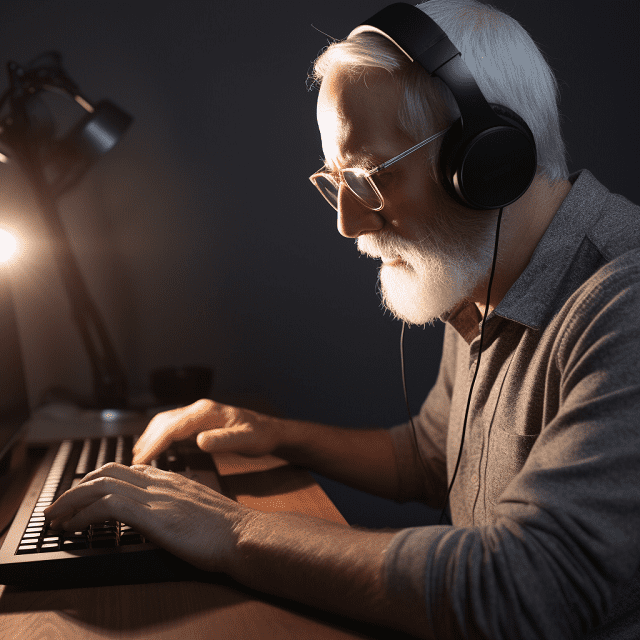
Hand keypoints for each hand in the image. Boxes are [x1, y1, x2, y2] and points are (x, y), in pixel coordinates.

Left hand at [42, 462, 252, 573]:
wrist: (242, 534)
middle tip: (58, 509)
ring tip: (55, 518)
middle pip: (106, 472)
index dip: (96, 482)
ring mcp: (156, 496)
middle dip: (75, 489)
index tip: (81, 499)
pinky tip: (75, 528)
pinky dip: (84, 515)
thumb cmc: (225, 529)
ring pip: (101, 485)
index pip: (124, 470)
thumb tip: (159, 512)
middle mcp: (159, 481)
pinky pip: (108, 506)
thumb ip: (175, 502)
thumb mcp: (196, 507)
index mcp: (169, 479)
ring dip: (71, 501)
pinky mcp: (153, 514)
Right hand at [132, 398, 284, 464]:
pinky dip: (158, 435)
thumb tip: (200, 441)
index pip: (174, 426)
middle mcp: (199, 409)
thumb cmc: (260, 435)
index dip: (156, 442)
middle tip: (133, 463)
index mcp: (207, 413)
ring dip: (150, 436)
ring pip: (166, 421)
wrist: (269, 429)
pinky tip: (153, 447)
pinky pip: (172, 425)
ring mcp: (197, 413)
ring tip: (137, 457)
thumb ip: (225, 440)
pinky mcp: (198, 420)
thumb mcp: (247, 440)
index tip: (142, 460)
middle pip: (165, 422)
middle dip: (148, 440)